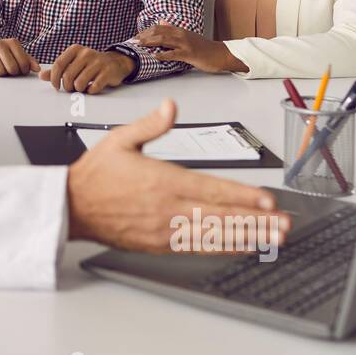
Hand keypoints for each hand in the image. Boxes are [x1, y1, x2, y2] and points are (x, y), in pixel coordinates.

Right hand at [0, 38, 39, 76]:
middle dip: (12, 72)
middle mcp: (0, 44)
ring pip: (0, 71)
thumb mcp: (17, 53)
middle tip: (10, 70)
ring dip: (2, 73)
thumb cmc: (4, 52)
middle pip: (12, 68)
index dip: (23, 70)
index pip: (23, 63)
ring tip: (1, 67)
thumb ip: (29, 60)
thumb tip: (37, 69)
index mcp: (12, 42)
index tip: (21, 69)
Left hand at [39, 44, 133, 93]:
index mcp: (75, 50)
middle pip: (68, 76)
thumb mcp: (73, 63)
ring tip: (82, 87)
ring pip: (79, 83)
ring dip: (79, 89)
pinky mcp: (107, 72)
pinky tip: (92, 87)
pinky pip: (93, 87)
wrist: (115, 62)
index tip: (56, 86)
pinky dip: (91, 91)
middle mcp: (86, 53)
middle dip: (67, 86)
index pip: (58, 64)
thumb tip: (41, 75)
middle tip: (71, 88)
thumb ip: (57, 69)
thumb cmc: (90, 64)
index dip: (54, 78)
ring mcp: (98, 62)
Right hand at [67, 99, 288, 252]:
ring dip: (246, 236)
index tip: (267, 200)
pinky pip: (197, 247)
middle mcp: (166, 208)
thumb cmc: (95, 174)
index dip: (242, 196)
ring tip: (273, 237)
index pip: (211, 188)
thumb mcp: (120, 139)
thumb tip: (172, 107)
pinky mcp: (158, 244)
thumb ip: (151, 124)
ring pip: (213, 235)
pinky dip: (222, 247)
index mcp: (161, 179)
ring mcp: (163, 229)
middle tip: (284, 223)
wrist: (71, 207)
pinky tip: (242, 246)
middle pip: (220, 216)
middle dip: (256, 220)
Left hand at [135, 23, 248, 72]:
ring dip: (150, 42)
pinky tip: (155, 56)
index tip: (136, 36)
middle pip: (159, 31)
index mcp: (180, 30)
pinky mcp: (189, 54)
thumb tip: (161, 21)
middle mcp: (181, 35)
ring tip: (140, 45)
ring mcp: (185, 44)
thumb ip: (173, 29)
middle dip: (144, 36)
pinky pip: (174, 53)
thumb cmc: (203, 48)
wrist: (220, 54)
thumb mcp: (187, 36)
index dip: (146, 31)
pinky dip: (163, 54)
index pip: (159, 27)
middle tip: (133, 41)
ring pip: (164, 40)